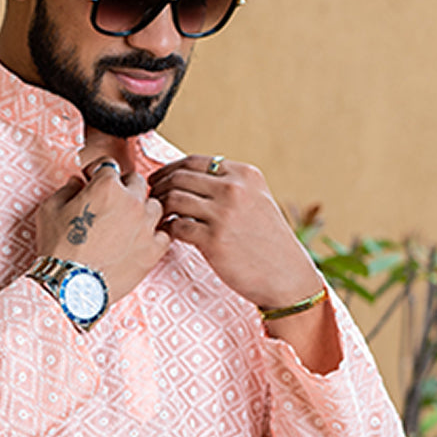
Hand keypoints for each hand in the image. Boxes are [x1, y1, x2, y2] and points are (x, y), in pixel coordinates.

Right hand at [35, 160, 167, 302]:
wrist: (70, 287)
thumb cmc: (58, 249)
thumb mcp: (50, 210)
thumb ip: (67, 190)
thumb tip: (76, 183)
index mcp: (107, 186)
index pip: (109, 166)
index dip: (100, 173)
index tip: (95, 180)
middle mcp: (132, 201)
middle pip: (137, 182)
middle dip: (124, 188)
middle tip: (112, 203)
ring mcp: (146, 226)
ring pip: (155, 206)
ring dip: (142, 211)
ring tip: (128, 224)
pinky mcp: (153, 250)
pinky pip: (163, 235)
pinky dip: (154, 236)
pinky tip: (141, 242)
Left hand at [149, 154, 341, 372]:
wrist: (287, 275)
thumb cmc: (268, 242)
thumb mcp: (257, 200)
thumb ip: (230, 186)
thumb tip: (190, 178)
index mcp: (244, 174)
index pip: (194, 162)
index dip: (169, 169)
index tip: (158, 180)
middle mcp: (234, 189)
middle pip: (180, 177)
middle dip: (159, 186)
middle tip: (149, 199)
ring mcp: (224, 214)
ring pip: (174, 199)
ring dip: (159, 207)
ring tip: (156, 218)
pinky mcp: (214, 240)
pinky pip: (176, 227)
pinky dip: (166, 229)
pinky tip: (165, 235)